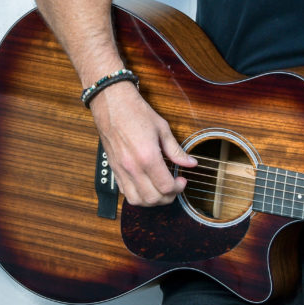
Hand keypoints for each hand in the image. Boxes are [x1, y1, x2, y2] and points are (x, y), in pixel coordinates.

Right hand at [88, 81, 196, 205]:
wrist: (112, 104)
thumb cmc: (136, 113)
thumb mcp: (162, 129)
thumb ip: (176, 150)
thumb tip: (191, 163)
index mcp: (147, 157)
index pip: (165, 187)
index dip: (178, 188)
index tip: (182, 180)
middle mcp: (132, 167)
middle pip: (153, 199)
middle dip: (168, 197)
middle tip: (174, 186)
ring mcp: (121, 170)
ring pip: (137, 200)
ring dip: (152, 200)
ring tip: (161, 190)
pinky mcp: (114, 169)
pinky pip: (125, 192)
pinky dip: (138, 195)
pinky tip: (146, 185)